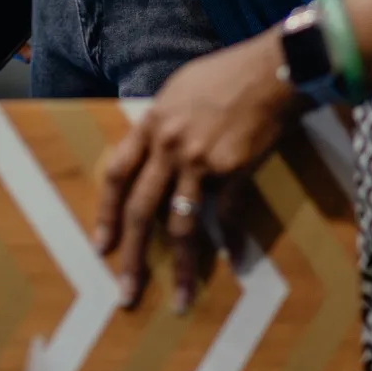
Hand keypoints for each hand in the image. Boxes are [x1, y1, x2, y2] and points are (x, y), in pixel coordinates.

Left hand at [93, 32, 299, 311]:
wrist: (269, 71)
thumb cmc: (222, 75)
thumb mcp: (175, 92)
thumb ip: (158, 125)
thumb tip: (146, 153)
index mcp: (150, 126)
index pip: (115, 175)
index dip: (106, 215)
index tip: (102, 247)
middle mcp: (169, 147)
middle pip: (140, 210)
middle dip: (132, 256)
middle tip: (128, 293)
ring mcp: (200, 162)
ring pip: (181, 224)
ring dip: (181, 266)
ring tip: (181, 298)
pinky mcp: (233, 171)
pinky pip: (227, 217)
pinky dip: (231, 242)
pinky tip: (233, 262)